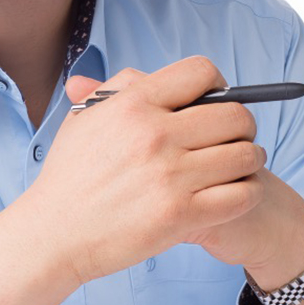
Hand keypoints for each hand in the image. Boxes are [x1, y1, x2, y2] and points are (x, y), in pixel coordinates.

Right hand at [29, 56, 266, 286]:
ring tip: (242, 164)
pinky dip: (248, 191)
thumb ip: (117, 90)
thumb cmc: (68, 176)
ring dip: (250, 158)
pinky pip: (242, 195)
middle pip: (234, 114)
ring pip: (245, 155)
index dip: (217, 83)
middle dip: (242, 124)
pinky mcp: (180, 215)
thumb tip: (150, 76)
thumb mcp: (83, 118)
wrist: (53, 233)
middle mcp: (154, 134)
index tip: (216, 100)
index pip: (201, 72)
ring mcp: (170, 176)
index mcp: (133, 103)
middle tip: (235, 136)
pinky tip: (237, 192)